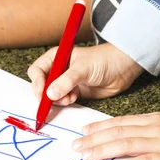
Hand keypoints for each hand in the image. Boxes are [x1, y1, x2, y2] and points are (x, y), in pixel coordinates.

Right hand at [27, 43, 142, 105]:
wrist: (122, 68)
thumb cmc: (103, 60)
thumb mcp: (82, 69)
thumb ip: (66, 81)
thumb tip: (49, 94)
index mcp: (56, 57)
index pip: (37, 71)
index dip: (37, 83)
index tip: (43, 93)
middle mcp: (58, 69)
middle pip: (41, 85)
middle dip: (45, 94)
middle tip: (53, 100)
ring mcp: (66, 81)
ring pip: (51, 95)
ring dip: (57, 100)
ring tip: (69, 98)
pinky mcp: (74, 92)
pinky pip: (62, 100)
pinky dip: (65, 102)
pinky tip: (74, 99)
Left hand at [72, 113, 159, 159]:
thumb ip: (158, 129)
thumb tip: (140, 136)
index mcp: (157, 119)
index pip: (122, 122)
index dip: (101, 126)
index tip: (84, 131)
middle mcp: (156, 127)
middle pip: (118, 132)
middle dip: (94, 139)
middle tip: (76, 146)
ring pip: (125, 144)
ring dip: (102, 151)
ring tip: (85, 157)